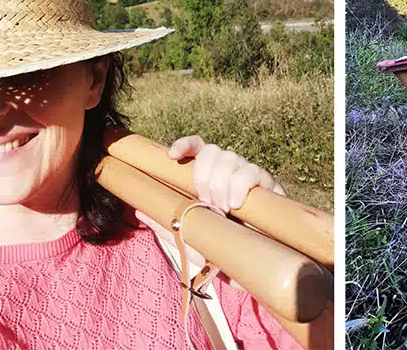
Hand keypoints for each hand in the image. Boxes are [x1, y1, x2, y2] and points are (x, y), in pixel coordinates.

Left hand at [134, 135, 285, 286]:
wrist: (258, 262)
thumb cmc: (222, 246)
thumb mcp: (191, 238)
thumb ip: (168, 224)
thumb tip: (140, 212)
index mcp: (209, 175)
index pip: (197, 147)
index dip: (185, 145)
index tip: (172, 157)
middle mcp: (228, 169)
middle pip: (212, 151)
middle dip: (203, 177)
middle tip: (207, 203)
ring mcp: (248, 173)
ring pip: (230, 158)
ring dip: (221, 183)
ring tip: (224, 209)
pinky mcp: (267, 182)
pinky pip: (250, 171)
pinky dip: (240, 185)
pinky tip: (236, 203)